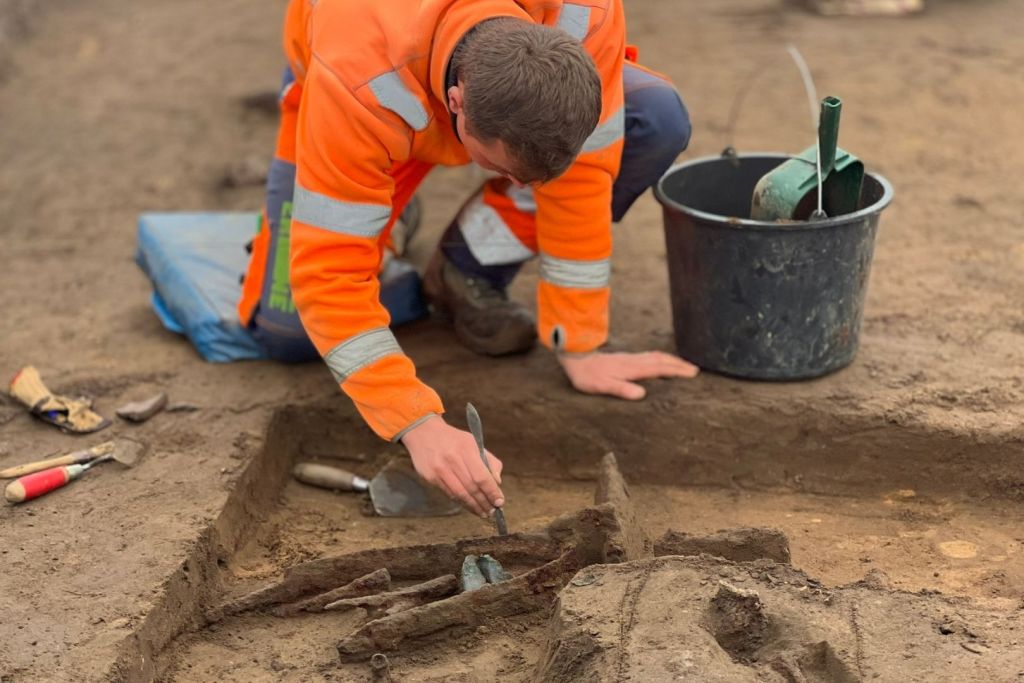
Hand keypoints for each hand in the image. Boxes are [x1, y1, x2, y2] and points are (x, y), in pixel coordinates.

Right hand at [400, 415, 504, 517]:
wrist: (423, 432)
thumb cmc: (453, 439)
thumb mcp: (473, 442)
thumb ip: (488, 460)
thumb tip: (497, 482)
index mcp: (466, 449)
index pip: (482, 476)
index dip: (492, 492)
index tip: (499, 502)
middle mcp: (452, 460)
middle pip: (472, 487)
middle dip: (484, 502)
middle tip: (492, 511)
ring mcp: (440, 469)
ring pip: (460, 494)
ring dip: (473, 506)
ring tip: (483, 512)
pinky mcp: (431, 477)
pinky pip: (449, 493)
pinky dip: (461, 502)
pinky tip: (469, 506)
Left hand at [558, 350, 698, 399]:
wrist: (576, 358)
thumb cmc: (588, 375)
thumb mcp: (602, 386)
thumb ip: (621, 389)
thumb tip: (641, 395)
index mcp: (632, 369)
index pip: (659, 369)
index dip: (676, 371)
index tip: (691, 374)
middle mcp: (634, 361)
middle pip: (661, 360)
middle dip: (679, 364)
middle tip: (695, 370)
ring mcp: (630, 358)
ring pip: (656, 356)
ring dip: (671, 360)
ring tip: (683, 365)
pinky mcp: (626, 358)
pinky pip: (649, 356)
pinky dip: (661, 358)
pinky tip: (660, 361)